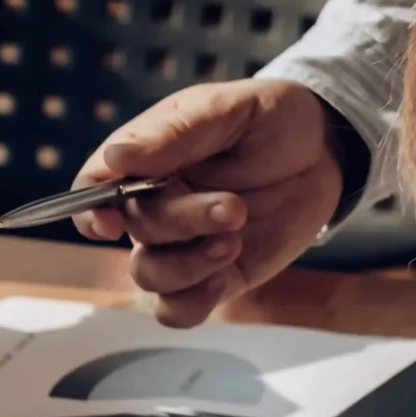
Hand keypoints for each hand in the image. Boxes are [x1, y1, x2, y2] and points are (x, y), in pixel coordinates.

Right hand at [72, 80, 344, 327]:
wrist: (325, 151)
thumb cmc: (271, 120)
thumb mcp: (230, 107)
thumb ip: (175, 132)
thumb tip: (116, 157)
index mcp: (146, 160)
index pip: (93, 188)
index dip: (90, 209)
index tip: (110, 221)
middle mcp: (154, 206)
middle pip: (135, 230)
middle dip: (182, 223)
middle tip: (233, 208)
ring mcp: (182, 245)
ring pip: (149, 276)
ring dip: (187, 266)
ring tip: (233, 240)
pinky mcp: (214, 277)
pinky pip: (178, 309)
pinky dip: (191, 303)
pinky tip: (221, 277)